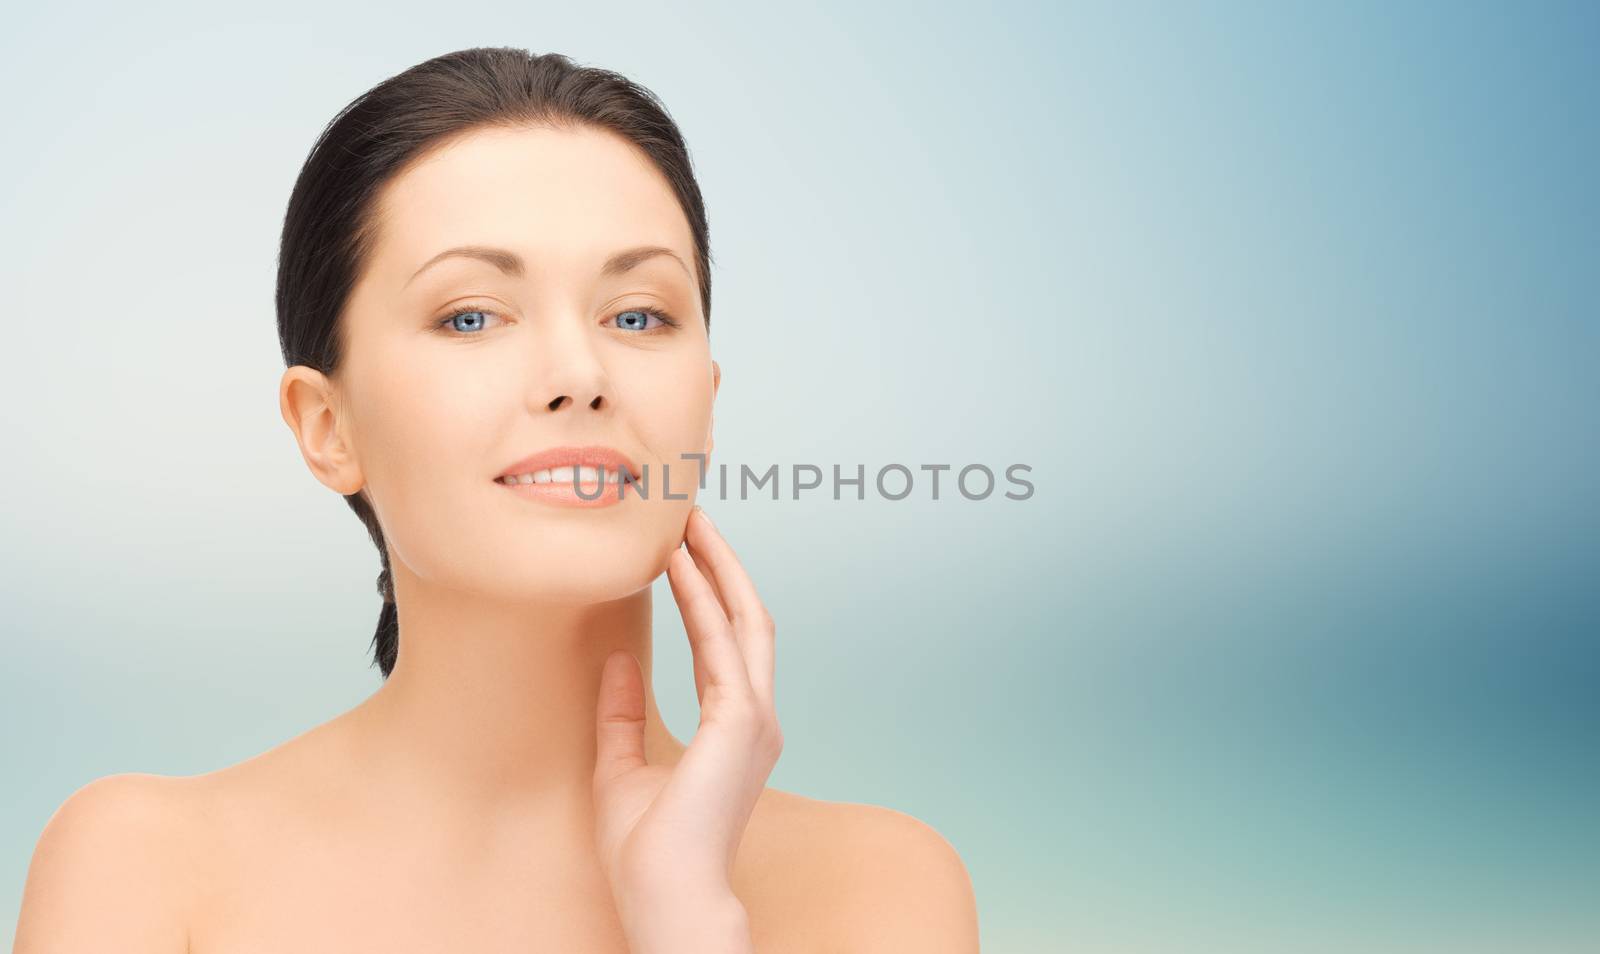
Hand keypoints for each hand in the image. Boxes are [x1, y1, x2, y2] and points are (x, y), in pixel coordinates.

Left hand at [592, 505, 782, 942]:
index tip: (683, 551)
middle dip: (722, 563)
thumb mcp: (620, 767)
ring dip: (716, 565)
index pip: (726, 643)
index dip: (709, 593)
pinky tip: (676, 564)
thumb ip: (621, 714)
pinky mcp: (741, 720)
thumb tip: (616, 661)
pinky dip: (701, 598)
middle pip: (746, 618)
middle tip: (691, 516)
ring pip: (743, 618)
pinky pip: (720, 642)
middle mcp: (756, 716)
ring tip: (687, 521)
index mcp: (736, 729)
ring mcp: (755, 717)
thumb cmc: (647, 851)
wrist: (665, 897)